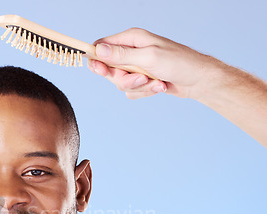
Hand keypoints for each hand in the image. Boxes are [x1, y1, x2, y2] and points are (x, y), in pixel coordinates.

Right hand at [87, 28, 222, 99]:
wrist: (197, 80)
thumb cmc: (178, 63)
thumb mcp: (148, 57)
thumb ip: (121, 55)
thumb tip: (98, 50)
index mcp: (131, 39)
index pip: (102, 46)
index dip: (96, 58)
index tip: (98, 69)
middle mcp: (131, 52)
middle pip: (109, 70)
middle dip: (124, 79)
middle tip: (140, 77)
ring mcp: (135, 67)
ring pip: (120, 83)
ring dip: (138, 86)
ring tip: (156, 82)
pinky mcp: (141, 80)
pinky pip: (131, 92)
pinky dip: (145, 92)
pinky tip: (159, 86)